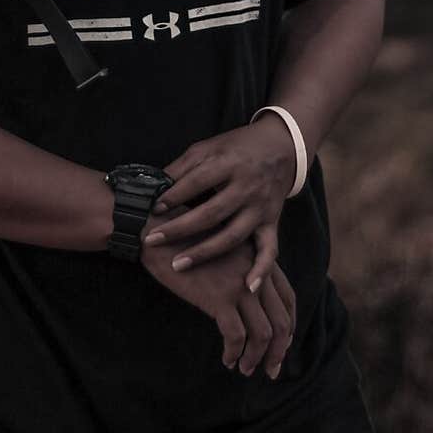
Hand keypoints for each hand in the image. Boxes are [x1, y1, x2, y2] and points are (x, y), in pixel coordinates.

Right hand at [140, 205, 295, 376]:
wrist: (160, 230)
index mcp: (259, 260)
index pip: (289, 298)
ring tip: (244, 369)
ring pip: (263, 333)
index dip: (290, 324)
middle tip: (271, 369)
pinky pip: (235, 336)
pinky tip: (226, 359)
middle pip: (282, 320)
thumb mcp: (223, 248)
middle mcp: (256, 273)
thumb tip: (244, 299)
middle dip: (279, 350)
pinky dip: (233, 352)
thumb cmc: (185, 240)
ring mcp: (240, 285)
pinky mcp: (219, 297)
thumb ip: (240, 268)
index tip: (282, 344)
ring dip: (256, 357)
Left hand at [144, 115, 297, 290]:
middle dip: (179, 229)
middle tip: (152, 241)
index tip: (154, 209)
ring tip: (178, 265)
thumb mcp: (208, 147)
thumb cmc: (237, 148)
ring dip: (205, 253)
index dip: (174, 196)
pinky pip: (269, 249)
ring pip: (232, 236)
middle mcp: (246, 187)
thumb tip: (153, 187)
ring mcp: (260, 208)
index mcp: (228, 164)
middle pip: (211, 213)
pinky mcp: (272, 222)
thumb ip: (182, 167)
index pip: (196, 182)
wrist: (281, 146)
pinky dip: (261, 270)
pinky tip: (247, 286)